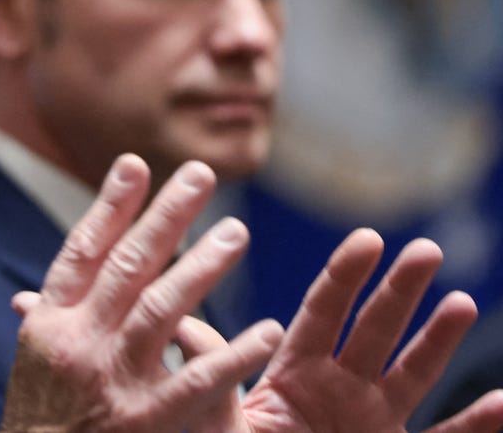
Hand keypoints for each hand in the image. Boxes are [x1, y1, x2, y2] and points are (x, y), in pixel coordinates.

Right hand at [0, 154, 283, 431]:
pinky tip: (266, 330)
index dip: (109, 207)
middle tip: (201, 175)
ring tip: (236, 232)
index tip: (136, 164)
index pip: (82, 252)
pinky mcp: (147, 422)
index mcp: (51, 324)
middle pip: (127, 267)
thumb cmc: (42, 420)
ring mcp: (114, 381)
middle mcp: (79, 343)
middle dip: (165, 217)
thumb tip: (32, 287)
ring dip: (201, 269)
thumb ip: (47, 320)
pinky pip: (197, 382)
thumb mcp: (34, 362)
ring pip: (161, 311)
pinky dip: (233, 355)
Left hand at [181, 230, 502, 432]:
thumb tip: (180, 324)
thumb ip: (212, 376)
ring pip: (414, 373)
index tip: (368, 238)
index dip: (346, 276)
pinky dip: (477, 424)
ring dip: (439, 341)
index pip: (323, 314)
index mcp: (295, 374)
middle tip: (427, 249)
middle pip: (374, 330)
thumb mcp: (220, 422)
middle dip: (400, 290)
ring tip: (462, 303)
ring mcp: (374, 422)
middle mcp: (341, 390)